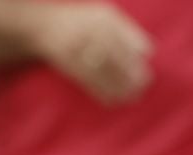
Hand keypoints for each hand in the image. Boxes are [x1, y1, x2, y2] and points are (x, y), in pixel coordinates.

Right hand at [33, 3, 152, 104]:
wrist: (44, 26)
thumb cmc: (81, 22)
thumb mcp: (103, 16)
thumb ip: (125, 30)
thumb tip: (148, 52)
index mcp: (104, 18)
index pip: (127, 37)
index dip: (138, 54)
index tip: (146, 67)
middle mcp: (92, 30)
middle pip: (117, 55)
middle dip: (131, 72)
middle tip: (144, 85)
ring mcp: (78, 47)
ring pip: (103, 69)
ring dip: (119, 85)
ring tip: (132, 97)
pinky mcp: (68, 62)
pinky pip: (88, 79)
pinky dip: (101, 91)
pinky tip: (112, 101)